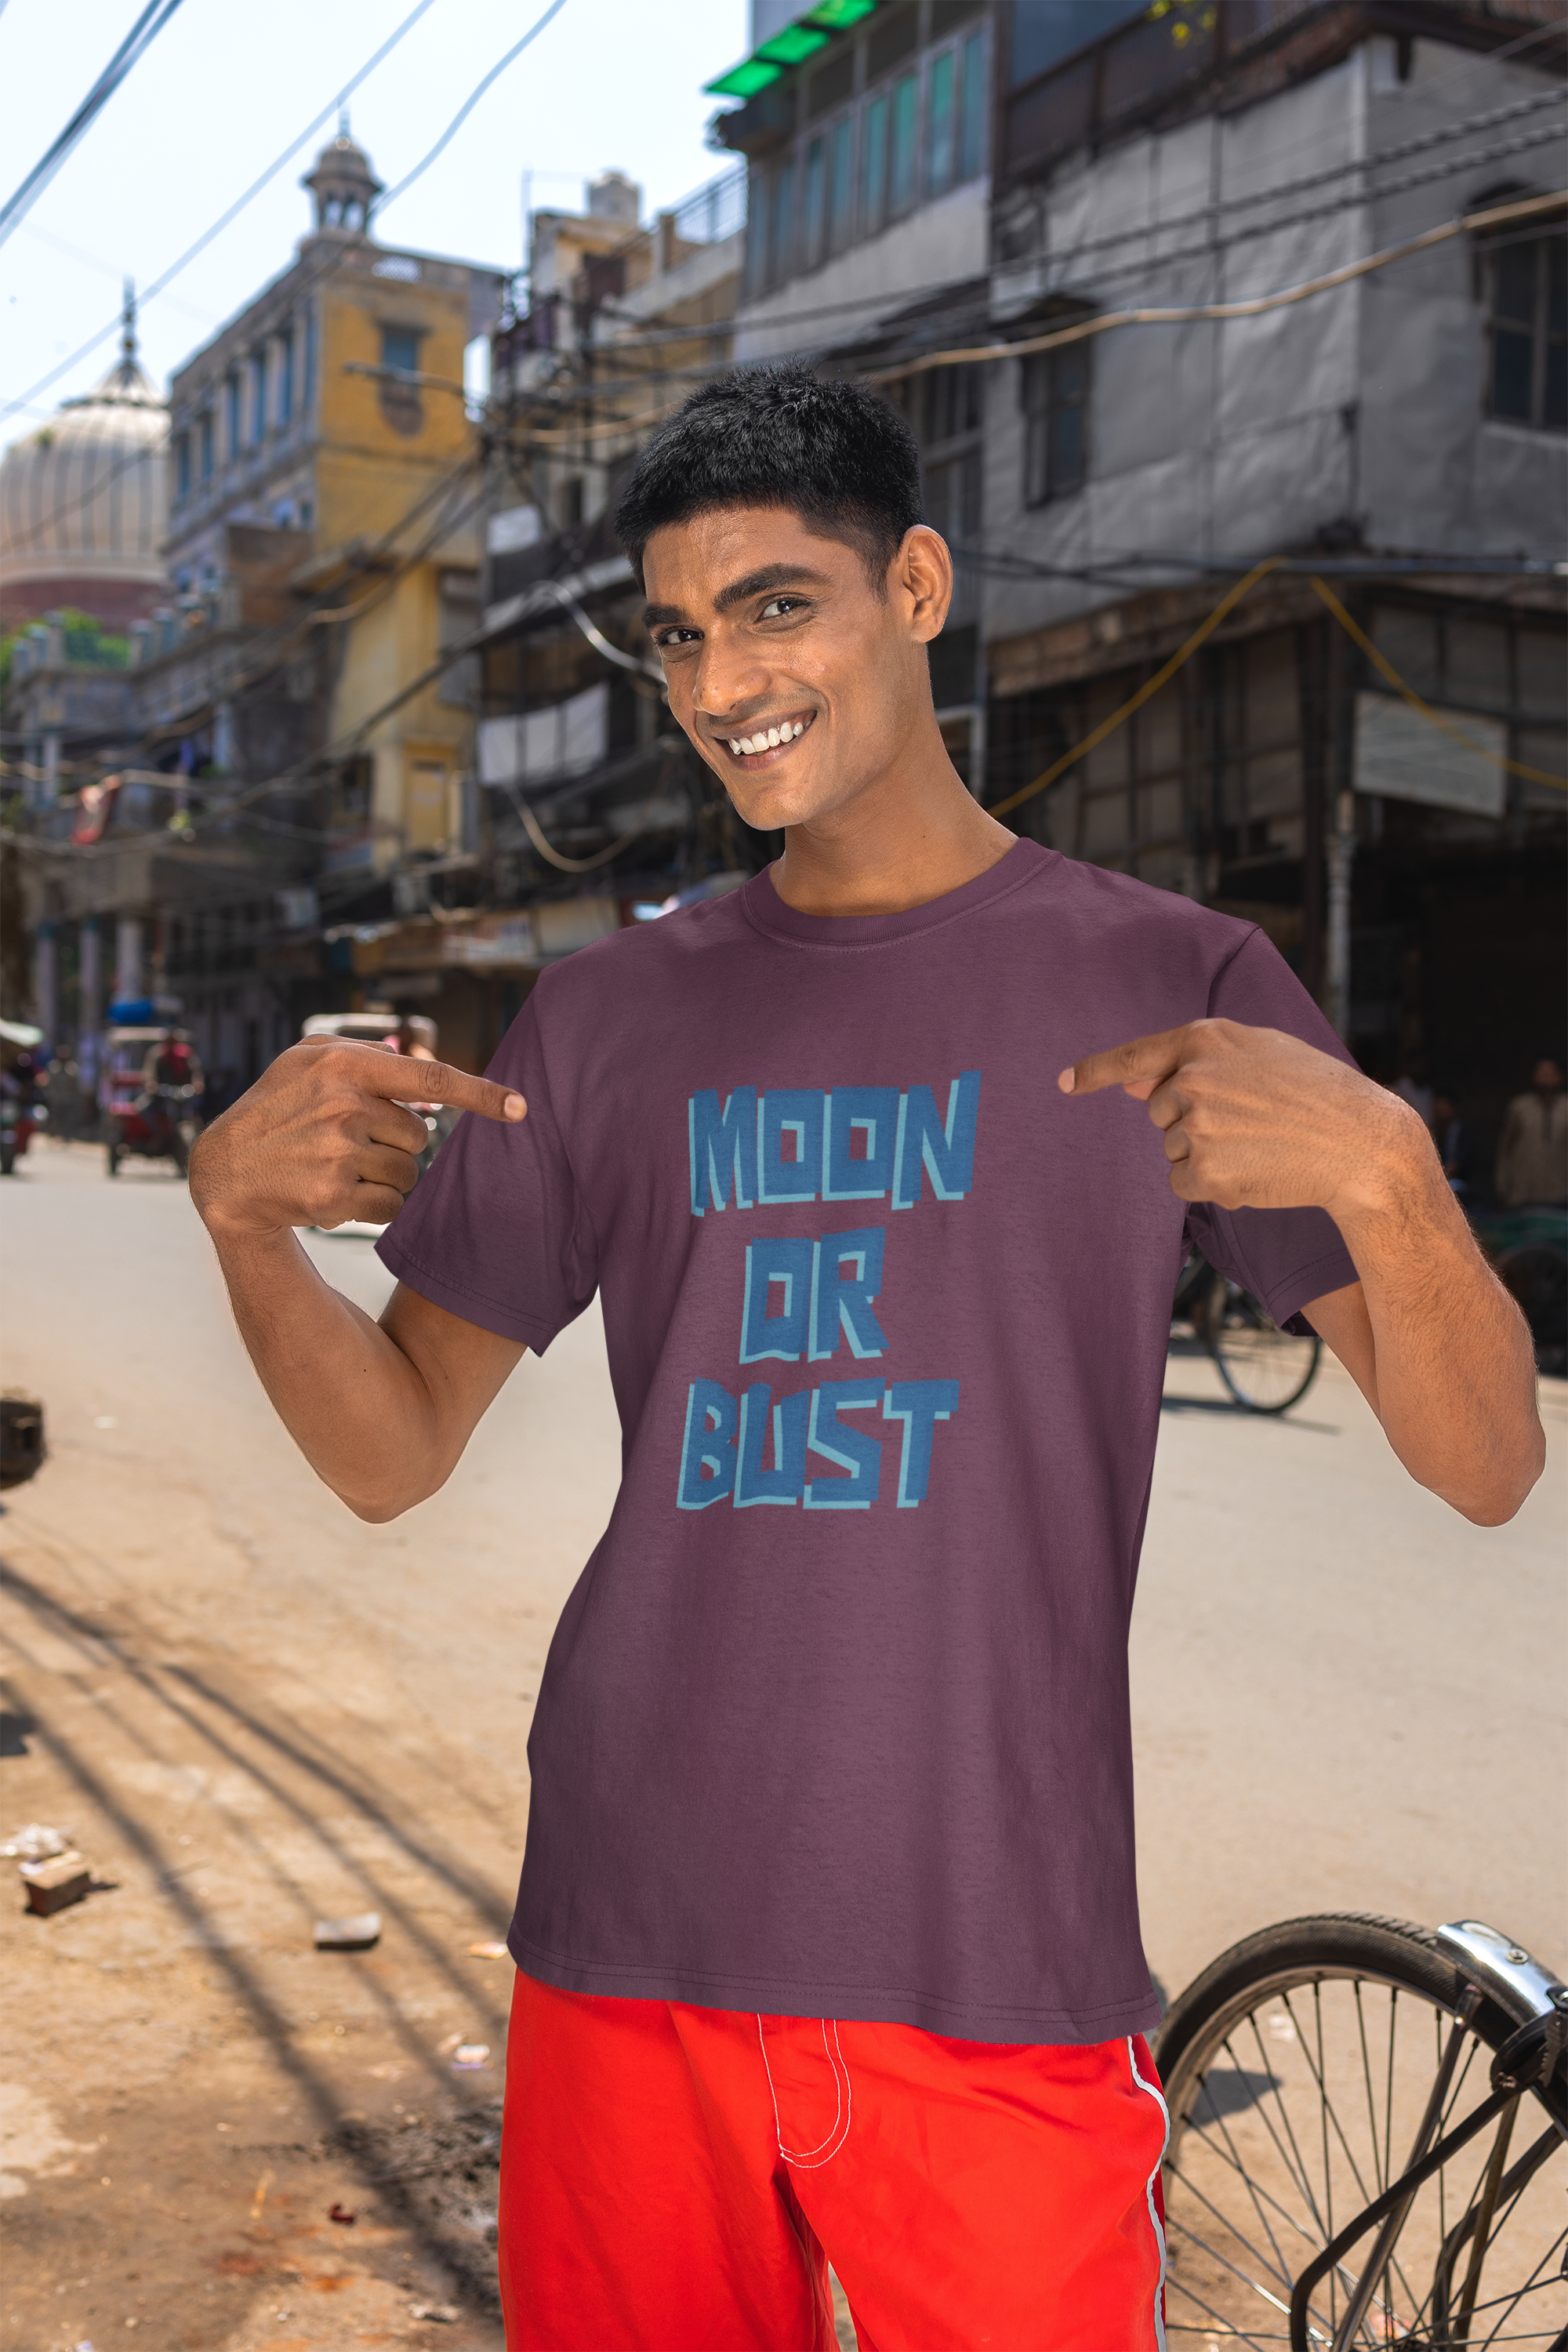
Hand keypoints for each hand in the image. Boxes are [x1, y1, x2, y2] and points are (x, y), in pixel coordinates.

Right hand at [189, 1039, 524, 1236]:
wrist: (225, 1172)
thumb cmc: (274, 1108)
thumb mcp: (305, 1060)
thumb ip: (365, 1053)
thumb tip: (422, 1068)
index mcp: (342, 1064)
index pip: (429, 1078)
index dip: (481, 1094)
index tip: (522, 1107)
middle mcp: (343, 1105)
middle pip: (418, 1136)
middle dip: (394, 1144)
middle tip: (347, 1143)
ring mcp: (338, 1152)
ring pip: (408, 1175)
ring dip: (384, 1177)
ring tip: (336, 1167)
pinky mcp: (335, 1197)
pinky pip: (391, 1207)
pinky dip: (374, 1207)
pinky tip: (334, 1194)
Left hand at [1058, 1018, 1428, 1216]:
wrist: (1362, 1145)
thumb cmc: (1317, 1094)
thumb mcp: (1260, 1054)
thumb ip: (1195, 1062)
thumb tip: (1132, 1085)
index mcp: (1206, 1038)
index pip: (1136, 1054)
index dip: (1096, 1070)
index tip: (1065, 1082)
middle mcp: (1191, 1078)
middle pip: (1160, 1112)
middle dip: (1194, 1121)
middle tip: (1253, 1123)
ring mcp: (1195, 1125)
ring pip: (1172, 1150)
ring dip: (1206, 1155)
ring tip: (1262, 1145)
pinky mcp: (1203, 1171)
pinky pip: (1183, 1183)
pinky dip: (1212, 1186)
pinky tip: (1256, 1172)